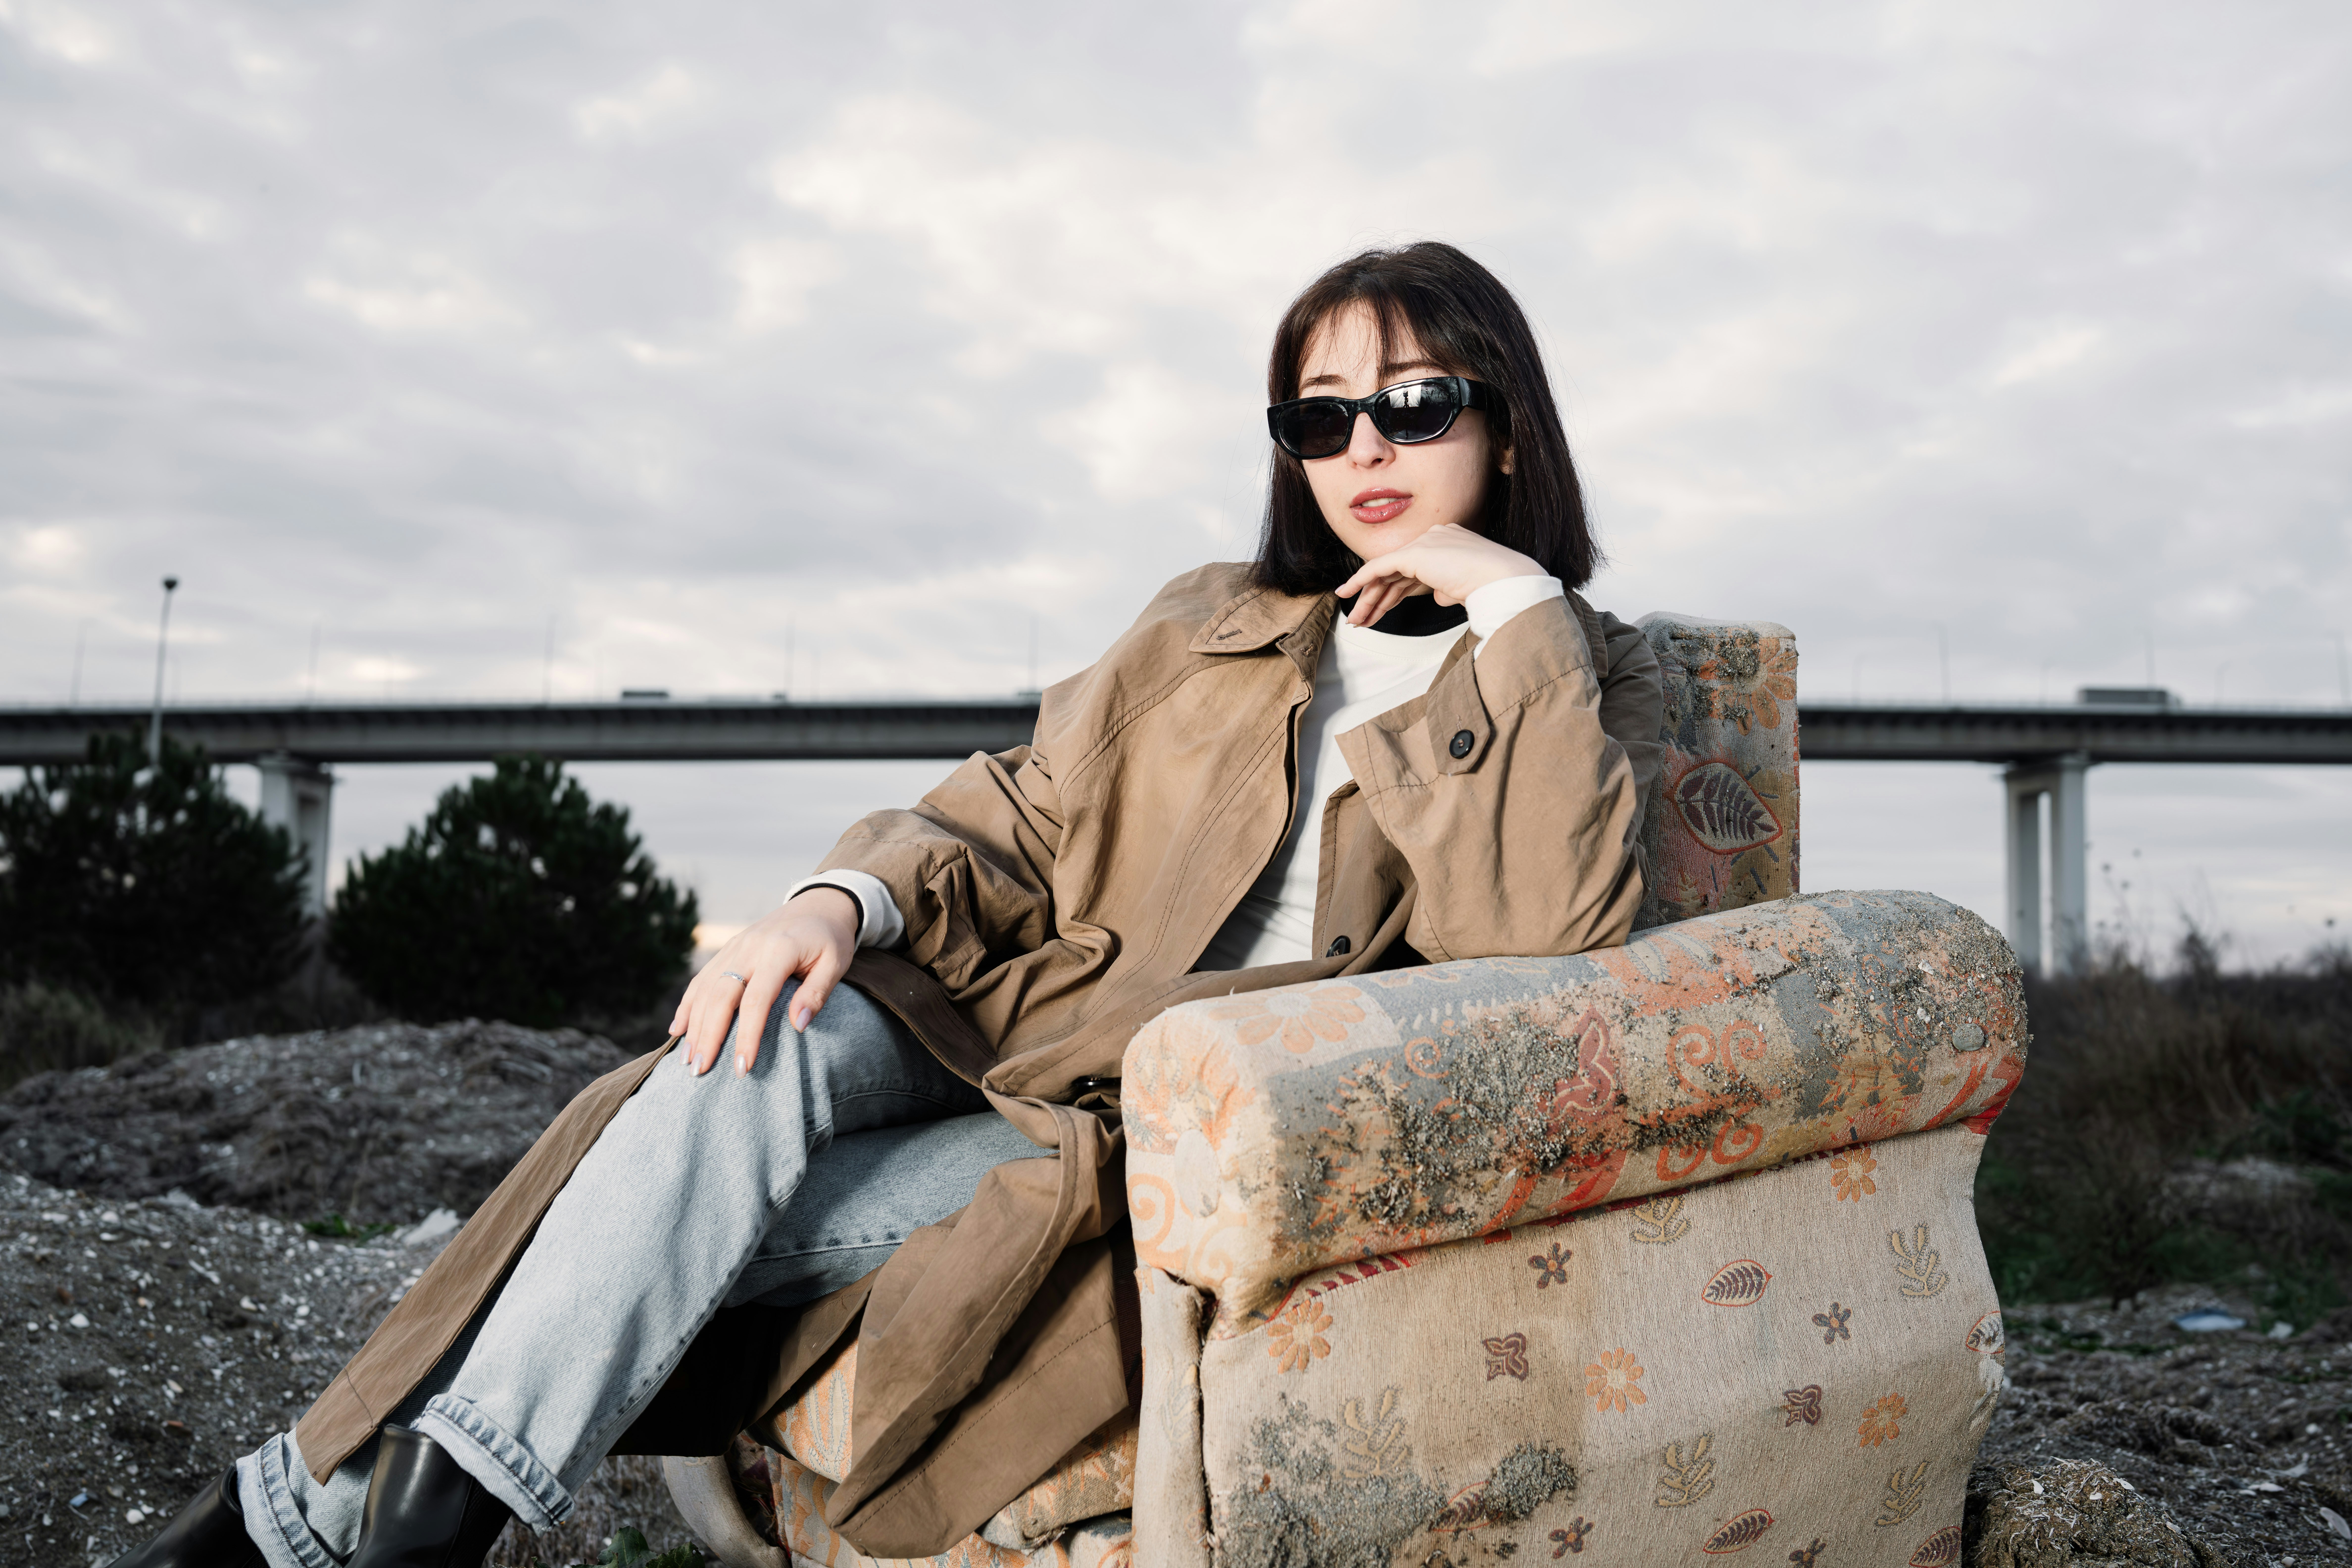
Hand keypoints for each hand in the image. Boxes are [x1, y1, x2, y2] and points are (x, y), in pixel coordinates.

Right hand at [668, 887, 859, 1076]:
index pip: (756, 1000)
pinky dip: (688, 1004)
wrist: (819, 903)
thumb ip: (817, 994)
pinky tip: (678, 1030)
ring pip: (705, 988)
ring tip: (688, 1060)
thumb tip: (798, 1026)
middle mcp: (750, 947)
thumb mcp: (836, 963)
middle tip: (700, 1072)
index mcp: (779, 951)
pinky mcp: (729, 948)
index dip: (747, 1035)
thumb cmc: (830, 938)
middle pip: (721, 996)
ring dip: (693, 1025)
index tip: (742, 1068)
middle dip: (708, 1036)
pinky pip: (702, 978)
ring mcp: (735, 946)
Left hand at [1334, 524, 1543, 627]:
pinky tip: (1347, 592)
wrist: (1502, 580)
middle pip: (1396, 572)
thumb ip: (1446, 588)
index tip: (1379, 612)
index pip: (1411, 570)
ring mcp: (1424, 542)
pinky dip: (1360, 580)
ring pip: (1385, 573)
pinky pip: (1378, 567)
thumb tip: (1438, 596)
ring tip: (1356, 620)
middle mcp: (1433, 538)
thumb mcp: (1463, 588)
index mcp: (1445, 544)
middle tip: (1361, 620)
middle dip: (1376, 598)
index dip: (1392, 593)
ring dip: (1368, 598)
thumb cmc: (1490, 587)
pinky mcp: (1414, 553)